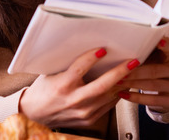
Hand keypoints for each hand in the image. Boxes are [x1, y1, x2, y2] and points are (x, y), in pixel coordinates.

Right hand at [18, 47, 132, 127]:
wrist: (35, 114)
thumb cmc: (43, 91)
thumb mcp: (52, 74)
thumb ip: (70, 65)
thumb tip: (89, 50)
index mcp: (62, 85)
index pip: (80, 68)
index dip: (92, 57)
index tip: (103, 49)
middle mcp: (74, 100)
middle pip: (102, 85)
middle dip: (120, 72)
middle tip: (133, 62)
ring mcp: (82, 112)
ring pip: (109, 96)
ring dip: (122, 83)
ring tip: (132, 72)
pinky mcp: (88, 120)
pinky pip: (107, 106)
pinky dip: (115, 95)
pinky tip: (120, 86)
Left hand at [116, 37, 168, 112]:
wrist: (163, 90)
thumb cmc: (152, 66)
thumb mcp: (150, 56)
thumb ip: (143, 50)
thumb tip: (122, 44)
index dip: (165, 44)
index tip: (157, 41)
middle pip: (156, 70)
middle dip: (136, 72)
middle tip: (121, 72)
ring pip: (154, 85)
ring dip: (133, 84)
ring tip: (118, 83)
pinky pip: (154, 100)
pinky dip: (136, 98)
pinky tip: (124, 95)